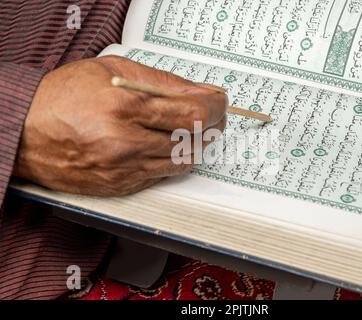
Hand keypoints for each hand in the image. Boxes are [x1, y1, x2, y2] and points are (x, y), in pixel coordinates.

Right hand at [13, 56, 227, 195]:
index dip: (216, 108)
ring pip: (183, 161)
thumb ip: (162, 81)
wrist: (25, 133)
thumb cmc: (63, 98)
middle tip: (212, 114)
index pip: (193, 113)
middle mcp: (126, 143)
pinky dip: (174, 159)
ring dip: (196, 143)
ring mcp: (124, 169)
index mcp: (125, 107)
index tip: (220, 102)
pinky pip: (163, 175)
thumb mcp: (112, 71)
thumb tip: (201, 90)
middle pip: (194, 140)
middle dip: (212, 125)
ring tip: (190, 128)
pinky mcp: (121, 186)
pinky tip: (167, 145)